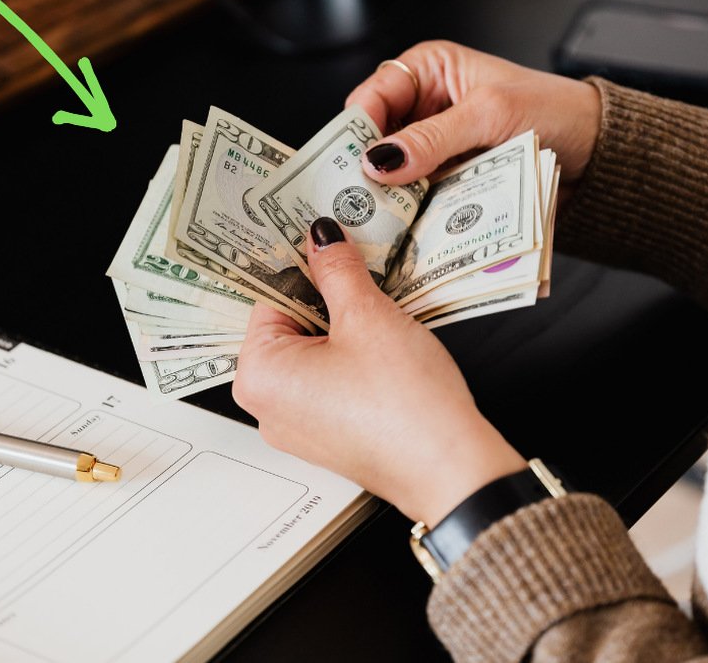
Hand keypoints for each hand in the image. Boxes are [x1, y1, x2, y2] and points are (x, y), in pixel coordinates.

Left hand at [233, 217, 525, 525]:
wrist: (450, 468)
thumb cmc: (404, 405)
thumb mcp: (368, 317)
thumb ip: (337, 270)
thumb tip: (321, 239)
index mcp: (258, 375)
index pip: (268, 297)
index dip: (303, 267)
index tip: (327, 246)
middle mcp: (267, 406)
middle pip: (289, 326)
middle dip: (326, 299)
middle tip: (362, 277)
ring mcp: (298, 425)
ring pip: (314, 353)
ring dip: (344, 328)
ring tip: (380, 317)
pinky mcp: (329, 435)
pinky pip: (330, 381)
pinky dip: (353, 359)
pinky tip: (385, 350)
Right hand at [346, 41, 601, 195]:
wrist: (597, 150)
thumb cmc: (554, 110)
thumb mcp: (488, 114)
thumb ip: (432, 136)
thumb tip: (380, 158)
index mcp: (429, 69)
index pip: (372, 95)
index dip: (357, 128)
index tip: (351, 162)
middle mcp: (426, 105)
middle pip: (376, 139)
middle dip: (370, 166)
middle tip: (360, 196)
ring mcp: (437, 146)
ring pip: (395, 172)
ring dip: (391, 193)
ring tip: (381, 217)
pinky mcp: (449, 178)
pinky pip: (418, 194)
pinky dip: (413, 209)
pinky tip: (407, 223)